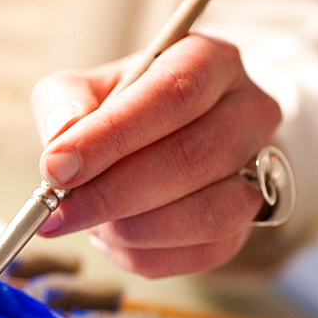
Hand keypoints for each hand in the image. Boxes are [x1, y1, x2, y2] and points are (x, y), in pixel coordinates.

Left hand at [31, 33, 281, 277]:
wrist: (171, 137)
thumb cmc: (127, 108)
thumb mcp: (88, 87)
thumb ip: (65, 104)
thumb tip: (61, 143)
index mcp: (211, 62)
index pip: (173, 95)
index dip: (112, 136)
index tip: (57, 168)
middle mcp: (250, 112)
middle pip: (192, 158)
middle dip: (113, 193)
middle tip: (58, 213)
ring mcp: (260, 171)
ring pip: (209, 213)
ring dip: (135, 229)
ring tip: (92, 224)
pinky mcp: (251, 221)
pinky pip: (207, 252)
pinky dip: (148, 255)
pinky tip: (114, 241)